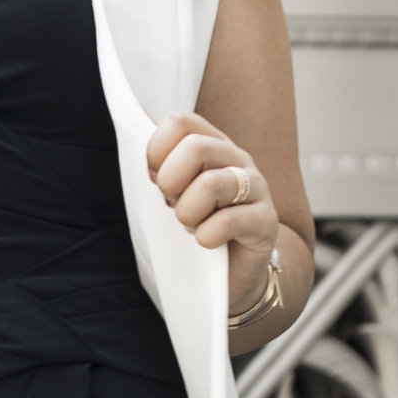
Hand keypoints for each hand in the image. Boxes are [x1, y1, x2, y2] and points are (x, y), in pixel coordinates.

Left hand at [146, 111, 278, 311]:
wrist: (227, 275)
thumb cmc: (195, 228)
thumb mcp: (171, 193)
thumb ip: (158, 163)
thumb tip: (131, 125)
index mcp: (211, 145)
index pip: (181, 122)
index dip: (157, 150)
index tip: (153, 178)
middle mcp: (236, 159)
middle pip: (196, 146)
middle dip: (171, 181)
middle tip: (171, 205)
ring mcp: (256, 187)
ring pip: (212, 184)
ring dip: (188, 212)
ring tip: (190, 225)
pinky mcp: (266, 220)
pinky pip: (228, 221)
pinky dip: (206, 237)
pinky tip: (207, 243)